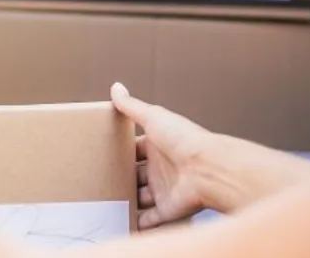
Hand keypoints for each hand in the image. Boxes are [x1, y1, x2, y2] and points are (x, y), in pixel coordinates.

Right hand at [111, 82, 215, 228]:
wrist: (208, 169)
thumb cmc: (185, 140)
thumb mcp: (154, 117)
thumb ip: (132, 106)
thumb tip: (116, 87)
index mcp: (158, 145)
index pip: (136, 148)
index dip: (122, 149)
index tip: (104, 152)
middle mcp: (161, 168)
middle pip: (137, 173)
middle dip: (122, 176)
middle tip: (101, 177)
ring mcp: (164, 189)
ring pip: (141, 196)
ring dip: (128, 199)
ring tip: (107, 202)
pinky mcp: (167, 209)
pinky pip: (150, 219)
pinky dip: (138, 222)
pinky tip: (123, 221)